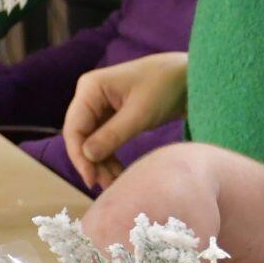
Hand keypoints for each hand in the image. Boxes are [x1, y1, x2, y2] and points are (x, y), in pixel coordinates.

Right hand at [61, 52, 187, 189]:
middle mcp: (90, 95)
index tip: (91, 179)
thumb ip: (112, 135)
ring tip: (114, 185)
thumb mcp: (140, 114)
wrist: (189, 76)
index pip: (74, 127)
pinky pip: (105, 140)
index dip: (79, 155)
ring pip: (92, 141)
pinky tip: (118, 174)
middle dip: (91, 162)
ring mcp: (100, 106)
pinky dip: (110, 157)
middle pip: (81, 136)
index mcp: (90, 88)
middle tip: (104, 186)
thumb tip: (87, 157)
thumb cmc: (165, 86)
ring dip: (101, 163)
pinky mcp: (113, 116)